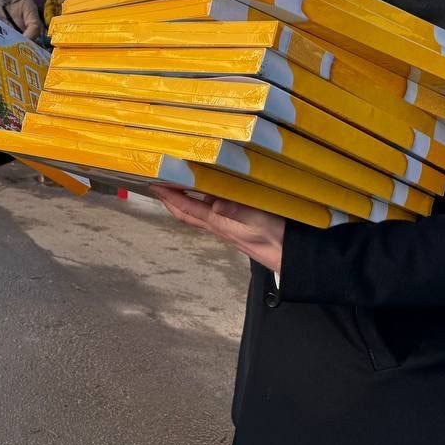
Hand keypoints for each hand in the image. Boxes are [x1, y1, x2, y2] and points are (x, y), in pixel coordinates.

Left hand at [149, 186, 284, 272]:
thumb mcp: (259, 220)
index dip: (169, 196)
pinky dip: (201, 204)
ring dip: (183, 202)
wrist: (291, 259)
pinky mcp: (236, 229)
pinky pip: (211, 215)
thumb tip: (213, 204)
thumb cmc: (277, 239)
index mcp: (219, 223)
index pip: (187, 208)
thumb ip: (237, 211)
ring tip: (175, 188)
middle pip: (186, 213)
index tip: (153, 185)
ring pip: (197, 214)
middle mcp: (218, 226)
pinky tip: (206, 197)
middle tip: (157, 186)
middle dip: (170, 200)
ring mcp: (226, 229)